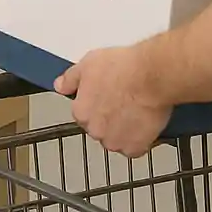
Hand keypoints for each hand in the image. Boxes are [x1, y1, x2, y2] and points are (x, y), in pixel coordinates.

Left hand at [54, 45, 171, 157]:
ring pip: (116, 138)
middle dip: (109, 117)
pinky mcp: (135, 148)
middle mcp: (95, 130)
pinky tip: (143, 121)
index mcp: (81, 111)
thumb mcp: (89, 63)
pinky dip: (139, 138)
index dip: (97, 103)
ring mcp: (115, 141)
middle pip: (99, 128)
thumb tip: (60, 86)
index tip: (107, 95)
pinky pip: (135, 147)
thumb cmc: (124, 67)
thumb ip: (71, 78)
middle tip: (122, 100)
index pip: (83, 113)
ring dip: (123, 129)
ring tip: (135, 109)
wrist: (151, 76)